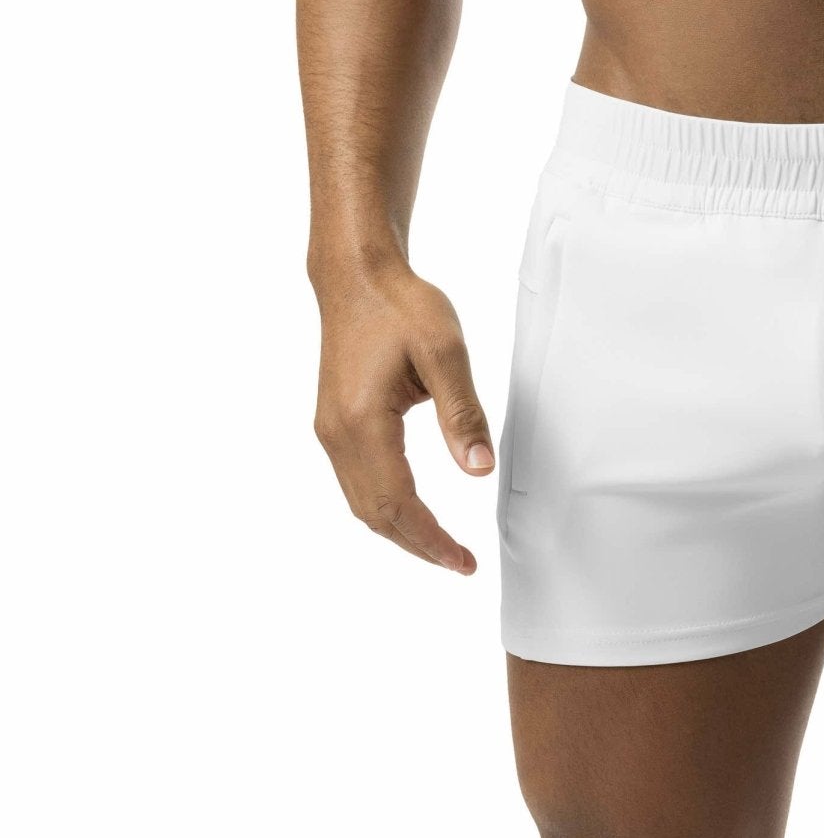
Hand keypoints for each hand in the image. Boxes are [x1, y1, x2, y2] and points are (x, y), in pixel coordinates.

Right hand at [312, 261, 491, 573]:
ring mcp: (330, 431)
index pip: (398, 502)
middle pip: (376, 515)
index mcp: (363, 421)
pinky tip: (414, 515)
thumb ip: (463, 412)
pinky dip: (386, 510)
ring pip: (362, 504)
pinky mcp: (334, 425)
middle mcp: (337, 433)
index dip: (432, 540)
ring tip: (442, 548)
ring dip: (401, 532)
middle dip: (418, 546)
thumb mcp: (445, 351)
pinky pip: (357, 485)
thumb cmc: (399, 304)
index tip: (463, 561)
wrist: (356, 274)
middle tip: (461, 563)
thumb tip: (479, 469)